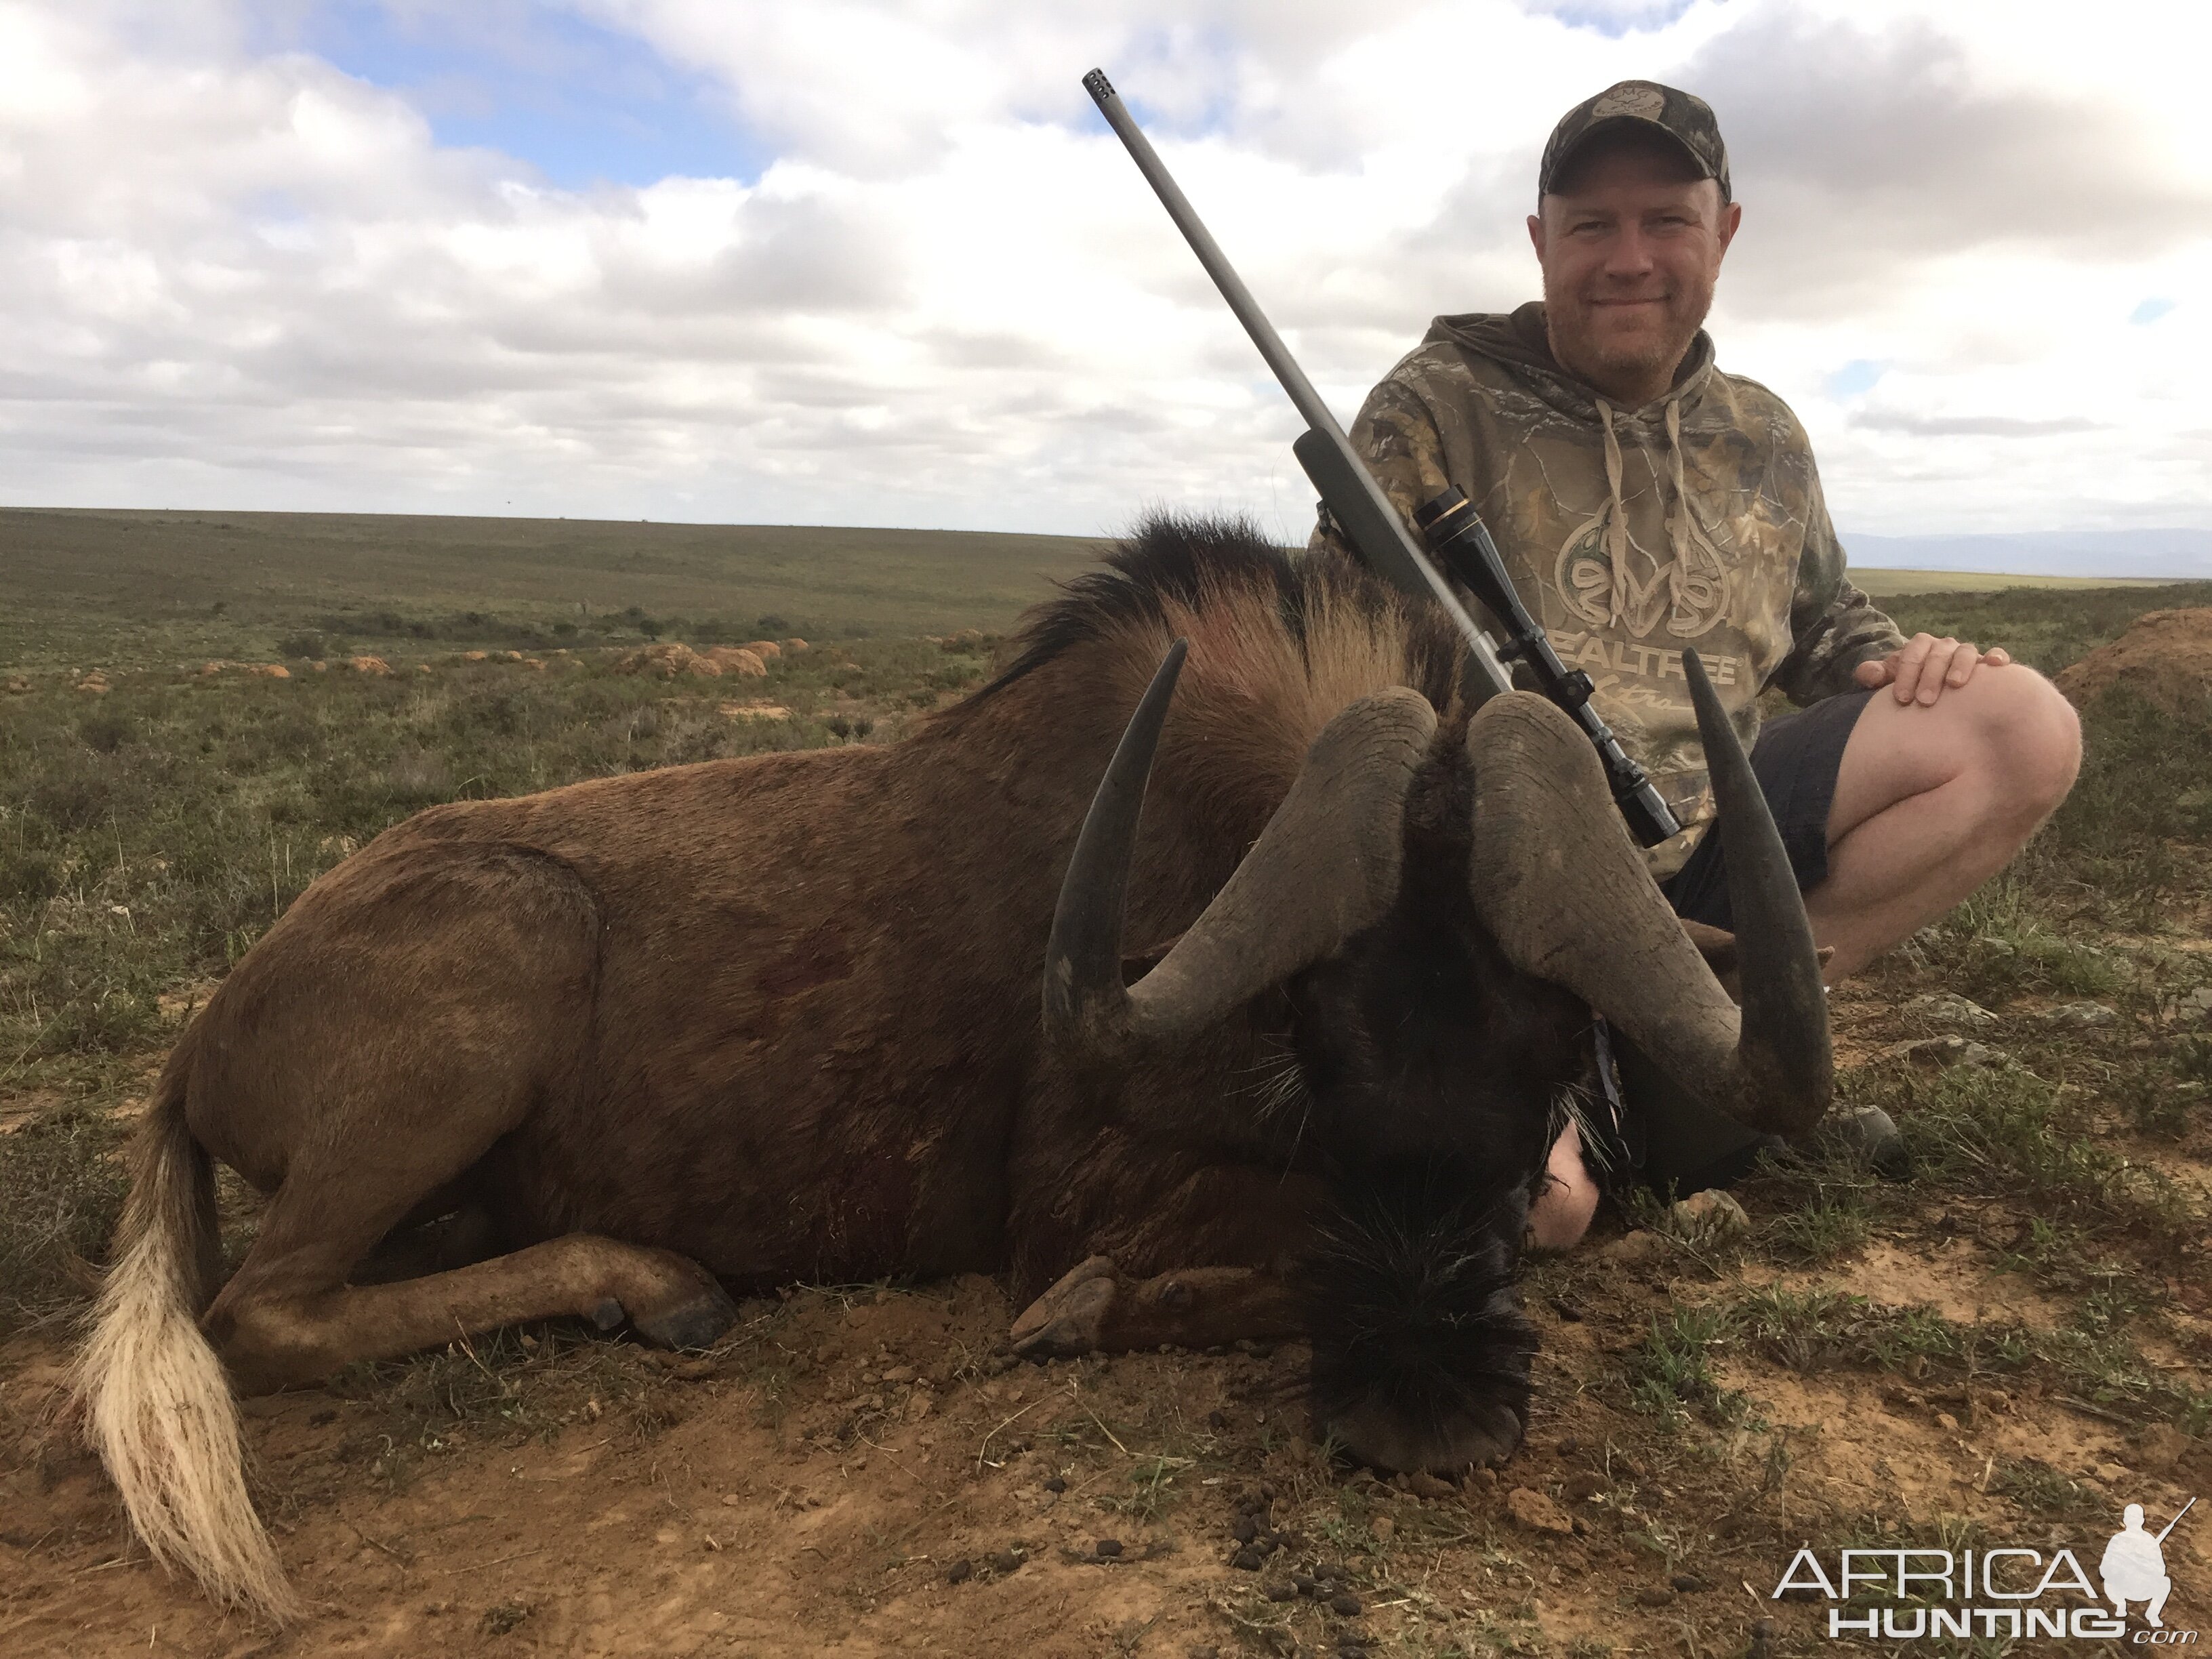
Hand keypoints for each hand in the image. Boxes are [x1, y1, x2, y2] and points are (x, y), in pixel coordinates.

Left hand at [1854, 635, 2011, 705]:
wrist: (1935, 690)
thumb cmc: (1911, 686)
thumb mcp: (1891, 681)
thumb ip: (1876, 675)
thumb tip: (1867, 674)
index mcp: (1920, 647)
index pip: (1912, 653)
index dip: (1905, 674)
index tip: (1901, 699)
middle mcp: (1944, 647)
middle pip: (1938, 653)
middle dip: (1930, 675)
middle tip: (1924, 700)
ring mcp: (1965, 653)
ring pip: (1965, 652)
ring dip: (1960, 666)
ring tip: (1955, 684)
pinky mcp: (1986, 663)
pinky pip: (1994, 655)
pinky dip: (1996, 656)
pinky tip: (1997, 665)